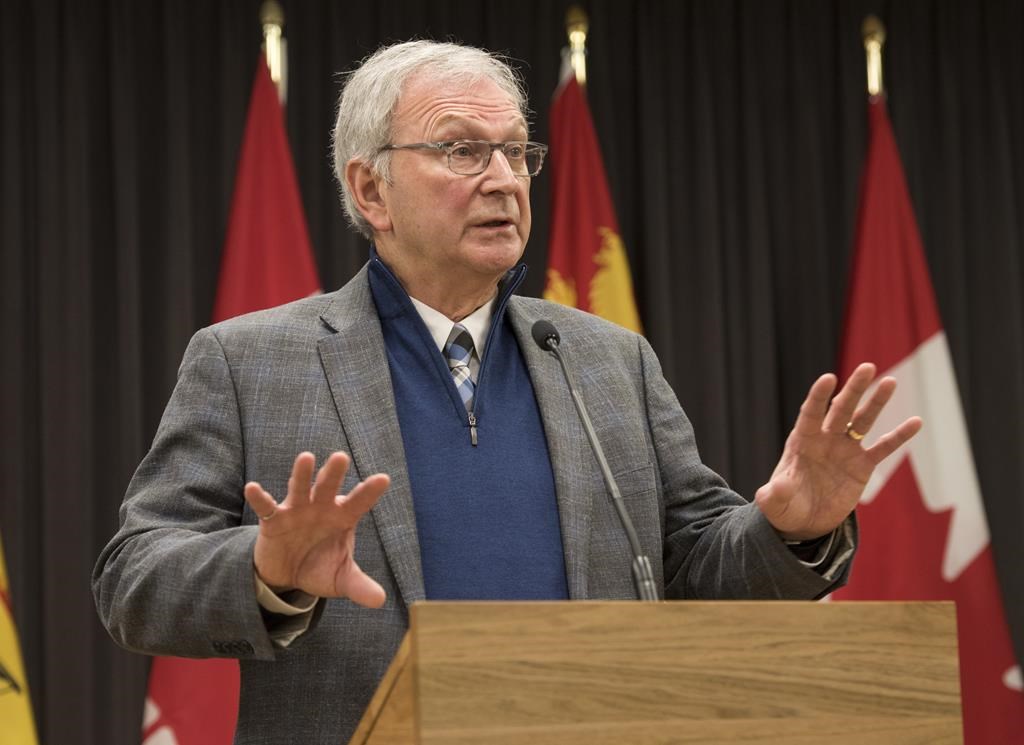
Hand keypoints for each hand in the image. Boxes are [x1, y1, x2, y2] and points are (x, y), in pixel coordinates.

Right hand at [243, 451, 389, 606]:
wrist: (288, 577)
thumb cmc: (320, 567)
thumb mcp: (341, 580)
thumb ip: (360, 586)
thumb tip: (380, 601)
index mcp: (342, 518)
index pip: (359, 503)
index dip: (369, 492)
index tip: (383, 479)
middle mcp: (321, 508)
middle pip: (328, 488)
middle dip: (333, 473)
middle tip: (341, 457)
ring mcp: (297, 511)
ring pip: (299, 489)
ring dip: (301, 474)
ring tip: (306, 458)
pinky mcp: (273, 521)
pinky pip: (266, 507)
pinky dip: (259, 498)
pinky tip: (252, 488)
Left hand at [755, 362, 921, 540]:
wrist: (805, 521)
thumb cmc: (785, 507)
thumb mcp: (776, 504)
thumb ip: (774, 495)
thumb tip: (775, 488)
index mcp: (802, 442)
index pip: (810, 414)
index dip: (818, 397)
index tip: (828, 378)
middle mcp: (825, 440)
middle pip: (840, 409)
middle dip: (853, 389)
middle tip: (867, 366)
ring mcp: (845, 450)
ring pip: (862, 421)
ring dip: (876, 402)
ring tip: (890, 382)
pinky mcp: (863, 466)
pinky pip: (883, 448)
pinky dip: (899, 436)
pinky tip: (916, 422)